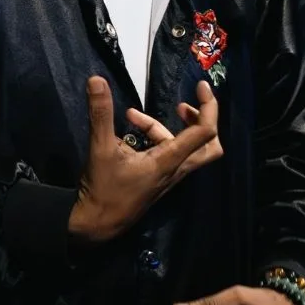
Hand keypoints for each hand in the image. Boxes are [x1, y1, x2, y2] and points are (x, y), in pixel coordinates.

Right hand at [67, 77, 222, 243]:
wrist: (97, 224)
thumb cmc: (104, 189)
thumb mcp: (100, 148)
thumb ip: (101, 114)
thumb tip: (96, 80)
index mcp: (169, 161)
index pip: (204, 132)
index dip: (208, 106)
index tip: (200, 85)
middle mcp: (175, 169)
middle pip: (208, 146)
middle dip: (202, 121)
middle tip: (184, 105)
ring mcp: (167, 177)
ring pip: (184, 149)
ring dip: (166, 128)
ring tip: (132, 116)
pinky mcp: (156, 180)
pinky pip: (166, 155)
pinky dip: (154, 139)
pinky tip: (127, 133)